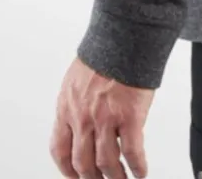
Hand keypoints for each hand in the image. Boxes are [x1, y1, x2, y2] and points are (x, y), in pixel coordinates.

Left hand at [50, 57, 155, 178]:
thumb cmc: (106, 52)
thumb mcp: (78, 78)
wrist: (126, 36)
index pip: (60, 150)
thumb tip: (82, 122)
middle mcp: (83, 117)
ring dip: (115, 177)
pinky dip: (137, 166)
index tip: (75, 175)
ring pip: (106, 162)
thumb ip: (77, 102)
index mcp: (67, 107)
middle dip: (92, 178)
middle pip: (83, 162)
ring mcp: (105, 118)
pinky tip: (141, 172)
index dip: (67, 169)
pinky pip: (132, 151)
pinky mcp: (129, 115)